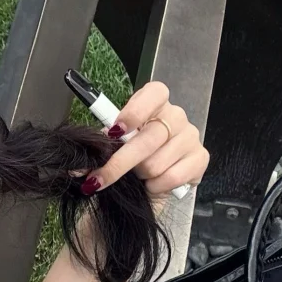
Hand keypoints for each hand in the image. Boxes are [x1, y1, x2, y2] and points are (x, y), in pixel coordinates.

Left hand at [89, 81, 209, 211]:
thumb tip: (81, 163)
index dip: (134, 112)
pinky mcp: (200, 158)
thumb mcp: (117, 142)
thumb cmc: (134, 152)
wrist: (157, 175)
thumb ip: (104, 144)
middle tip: (99, 179)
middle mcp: (176, 115)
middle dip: (119, 163)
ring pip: (155, 164)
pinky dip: (155, 186)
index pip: (154, 94)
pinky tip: (152, 183)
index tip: (114, 131)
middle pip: (148, 139)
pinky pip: (171, 178)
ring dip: (140, 176)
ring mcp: (190, 136)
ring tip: (138, 175)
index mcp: (155, 101)